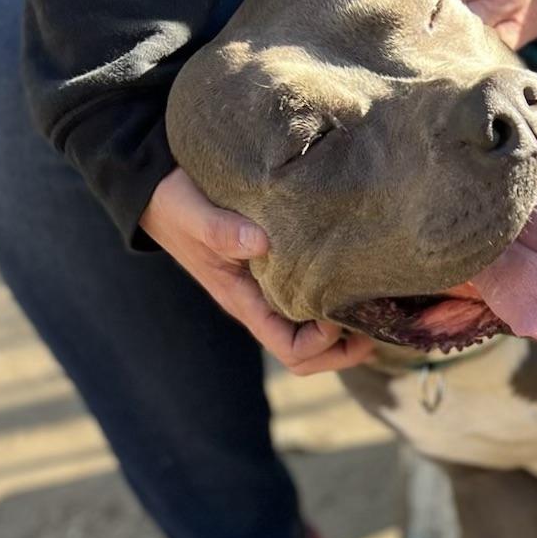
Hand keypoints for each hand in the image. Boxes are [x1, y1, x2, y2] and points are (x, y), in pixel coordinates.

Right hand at [140, 168, 374, 375]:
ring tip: (379, 304)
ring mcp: (270, 288)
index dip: (322, 343)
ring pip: (315, 330)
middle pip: (309, 352)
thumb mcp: (191, 213)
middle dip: (346, 349)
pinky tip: (360, 275)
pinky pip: (314, 297)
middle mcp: (261, 303)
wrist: (155, 185)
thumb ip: (221, 230)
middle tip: (381, 324)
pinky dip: (339, 296)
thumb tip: (261, 243)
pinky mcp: (280, 266)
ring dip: (347, 326)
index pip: (290, 349)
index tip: (340, 314)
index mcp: (243, 301)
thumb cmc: (171, 202)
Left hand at [363, 0, 536, 48]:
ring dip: (424, 39)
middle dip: (395, 14)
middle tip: (380, 26)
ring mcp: (487, 4)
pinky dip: (462, 55)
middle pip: (411, 4)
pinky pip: (478, 49)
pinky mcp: (512, 29)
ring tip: (409, 49)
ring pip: (440, 31)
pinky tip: (448, 60)